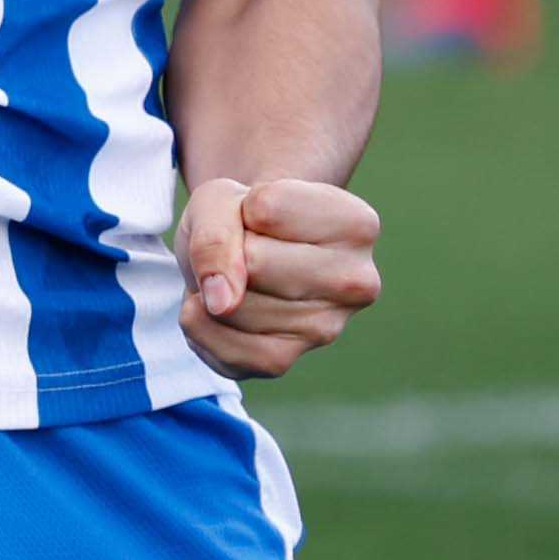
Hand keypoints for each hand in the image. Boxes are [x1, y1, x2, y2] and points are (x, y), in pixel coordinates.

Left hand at [178, 174, 379, 380]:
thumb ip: (215, 235)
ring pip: (234, 307)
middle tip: (246, 250)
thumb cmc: (241, 219)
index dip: (244, 207)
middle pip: (254, 262)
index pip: (268, 208)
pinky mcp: (284, 362)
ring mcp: (325, 329)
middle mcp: (356, 283)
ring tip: (236, 279)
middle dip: (229, 252)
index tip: (261, 216)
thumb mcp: (220, 197)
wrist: (238, 254)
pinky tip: (217, 308)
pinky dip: (201, 325)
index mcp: (357, 226)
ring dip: (211, 290)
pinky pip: (226, 348)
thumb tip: (222, 303)